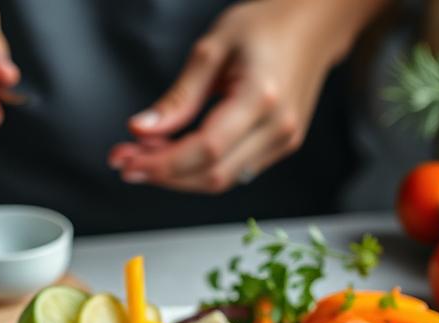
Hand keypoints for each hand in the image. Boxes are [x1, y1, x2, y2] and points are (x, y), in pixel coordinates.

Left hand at [108, 0, 384, 193]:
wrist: (312, 26)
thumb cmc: (266, 26)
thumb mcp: (212, 48)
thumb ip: (179, 96)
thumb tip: (142, 129)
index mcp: (260, 98)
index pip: (206, 149)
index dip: (162, 163)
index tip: (127, 160)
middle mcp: (278, 128)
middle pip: (213, 175)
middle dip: (163, 175)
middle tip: (126, 161)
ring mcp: (284, 141)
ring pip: (222, 180)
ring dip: (178, 176)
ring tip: (145, 155)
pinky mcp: (281, 146)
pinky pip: (235, 171)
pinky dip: (200, 168)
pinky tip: (175, 153)